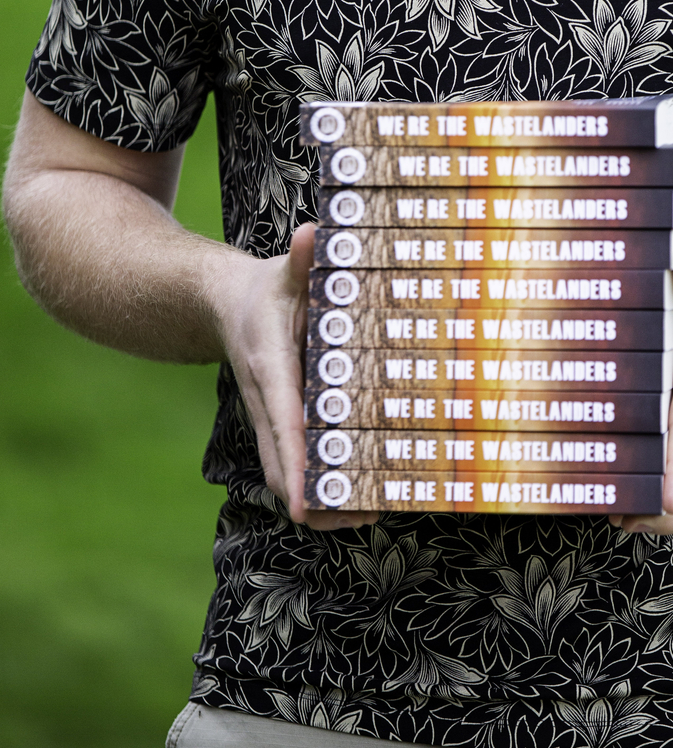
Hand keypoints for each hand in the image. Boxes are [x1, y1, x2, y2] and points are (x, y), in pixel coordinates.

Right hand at [213, 222, 377, 532]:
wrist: (224, 303)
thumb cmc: (266, 288)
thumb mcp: (283, 271)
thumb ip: (301, 259)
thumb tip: (314, 234)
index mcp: (269, 367)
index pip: (282, 422)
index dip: (295, 463)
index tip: (307, 503)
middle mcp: (267, 402)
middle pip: (282, 467)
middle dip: (319, 498)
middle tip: (367, 512)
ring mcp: (271, 419)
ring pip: (287, 475)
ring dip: (324, 500)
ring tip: (374, 511)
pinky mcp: (281, 424)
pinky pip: (295, 464)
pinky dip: (322, 484)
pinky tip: (364, 491)